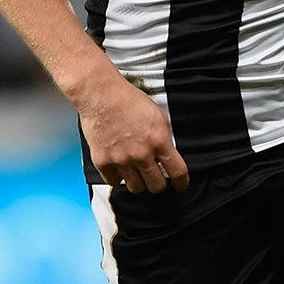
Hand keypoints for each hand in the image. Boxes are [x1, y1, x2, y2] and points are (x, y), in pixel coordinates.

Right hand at [75, 69, 190, 194]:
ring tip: (135, 170)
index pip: (177, 172)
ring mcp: (121, 160)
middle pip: (156, 186)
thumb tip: (167, 155)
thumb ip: (164, 139)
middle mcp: (141, 154)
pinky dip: (117, 176)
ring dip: (138, 181)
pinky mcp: (103, 162)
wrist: (101, 95)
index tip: (180, 185)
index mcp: (159, 141)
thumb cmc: (127, 100)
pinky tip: (119, 166)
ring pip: (136, 188)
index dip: (182, 183)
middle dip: (158, 183)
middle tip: (154, 177)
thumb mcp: (158, 116)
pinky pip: (114, 182)